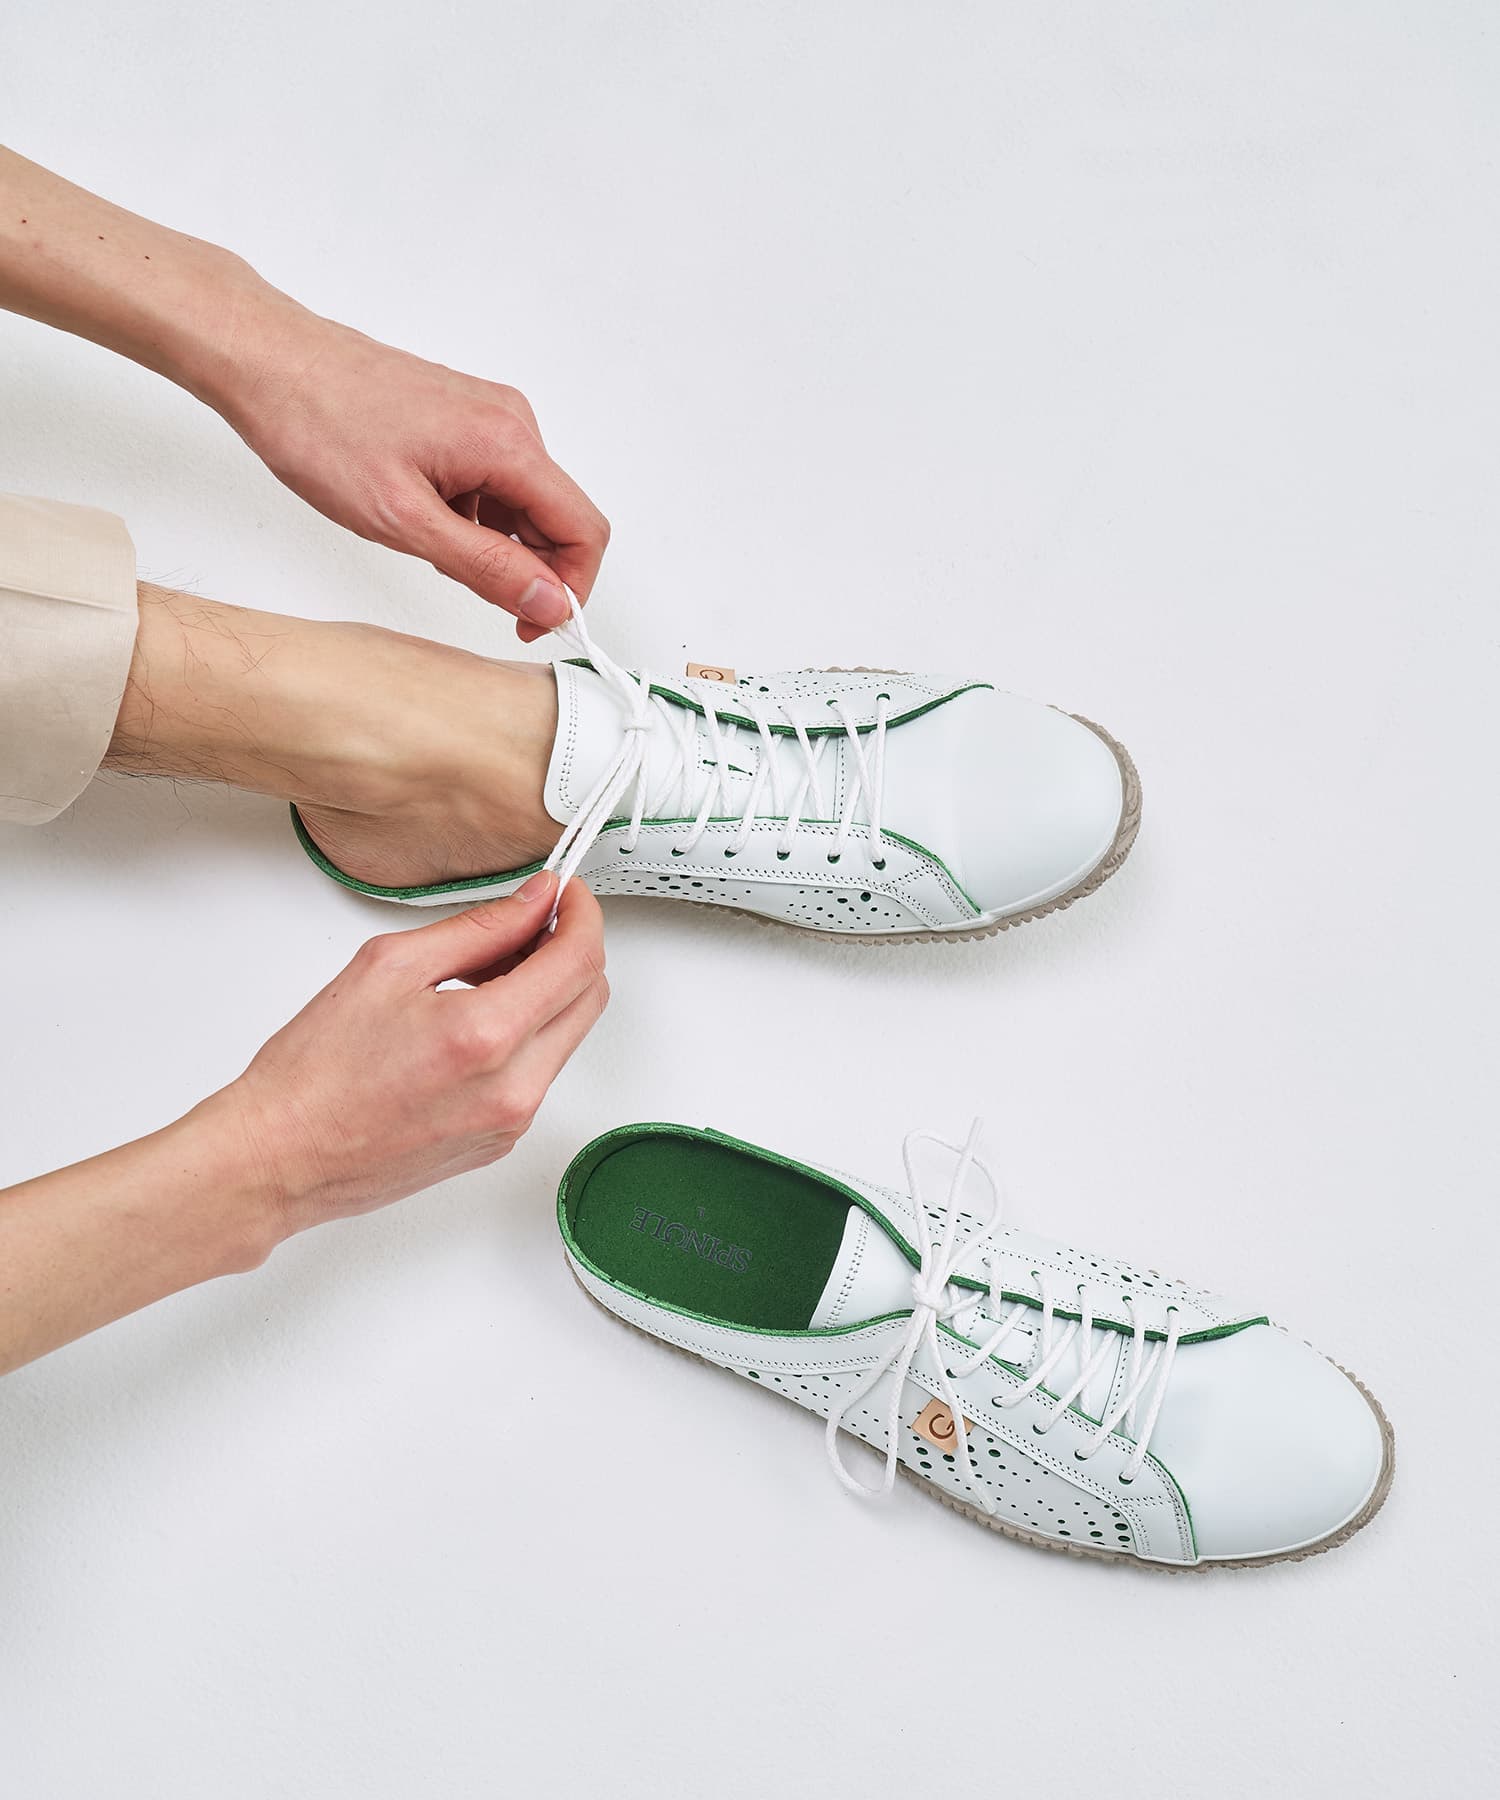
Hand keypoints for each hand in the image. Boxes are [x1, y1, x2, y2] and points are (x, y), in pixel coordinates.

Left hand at [0, 149, 607, 639]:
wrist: (267, 362)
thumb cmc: (319, 427)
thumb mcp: (405, 521)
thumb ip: (487, 567)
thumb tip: (551, 601)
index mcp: (507, 443)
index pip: (584, 530)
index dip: (570, 588)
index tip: (533, 622)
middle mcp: (511, 422)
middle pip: (559, 517)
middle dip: (530, 569)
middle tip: (474, 595)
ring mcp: (488, 416)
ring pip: (525, 503)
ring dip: (497, 544)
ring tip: (427, 546)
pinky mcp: (464, 418)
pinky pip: (496, 482)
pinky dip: (474, 516)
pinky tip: (421, 519)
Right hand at [208, 870, 607, 1234]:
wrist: (283, 1156)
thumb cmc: (315, 1073)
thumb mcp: (390, 966)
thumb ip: (478, 929)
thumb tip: (532, 903)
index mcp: (487, 1036)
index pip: (579, 960)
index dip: (582, 914)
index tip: (566, 894)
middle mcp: (514, 1087)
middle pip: (590, 998)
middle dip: (568, 949)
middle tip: (522, 926)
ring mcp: (511, 1121)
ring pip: (567, 1034)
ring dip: (544, 992)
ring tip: (480, 975)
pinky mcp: (501, 1140)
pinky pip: (540, 1071)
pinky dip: (524, 1034)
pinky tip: (471, 1020)